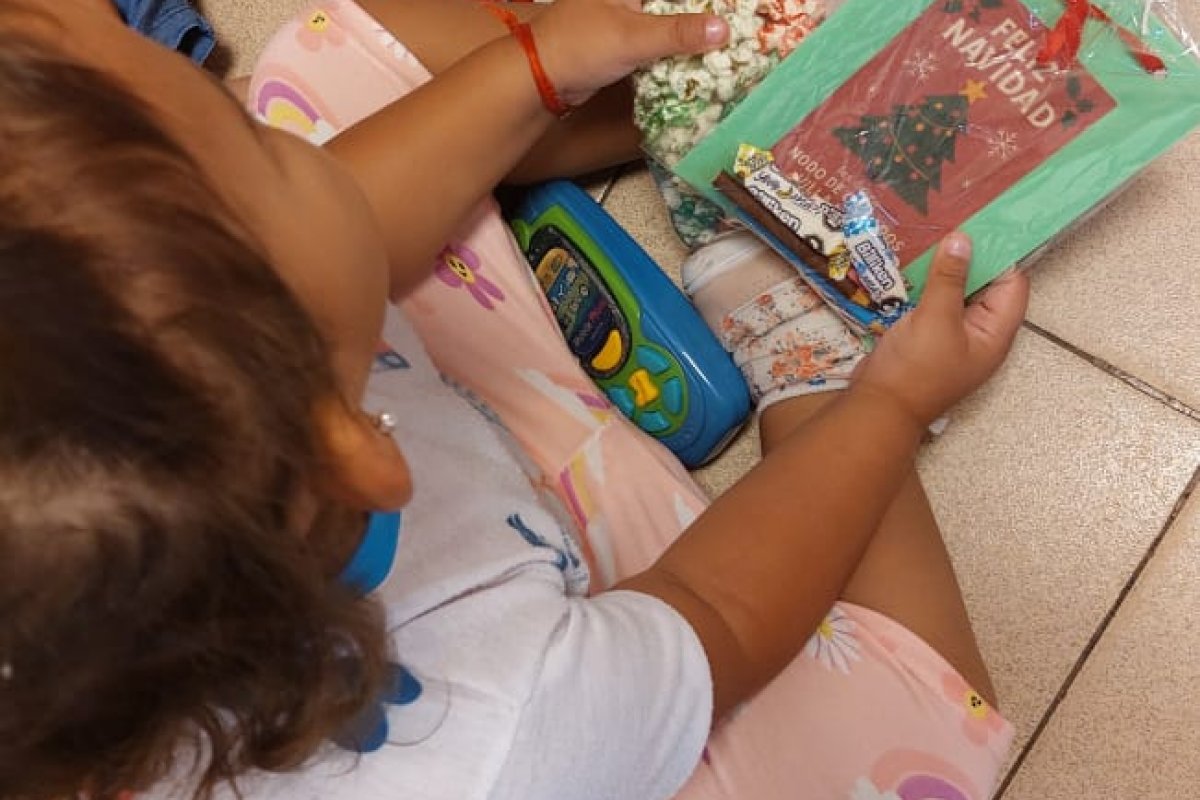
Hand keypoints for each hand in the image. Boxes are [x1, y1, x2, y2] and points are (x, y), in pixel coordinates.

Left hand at [529, 0, 728, 106]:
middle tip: (741, 21)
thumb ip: (680, 33)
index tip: (743, 6)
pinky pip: (661, 37)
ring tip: (729, 38)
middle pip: (678, 2)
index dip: (711, 1)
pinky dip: (679, 45)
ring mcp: (628, 13)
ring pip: (671, 17)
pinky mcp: (626, 37)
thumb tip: (724, 29)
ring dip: (694, 28)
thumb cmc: (580, 45)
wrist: (541, 76)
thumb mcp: (634, 37)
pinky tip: (700, 56)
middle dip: (707, 12)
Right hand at [852, 233, 1029, 427]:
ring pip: (956, 294)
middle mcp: (980, 334)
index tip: (982, 222)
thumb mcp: (935, 318)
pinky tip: (912, 266)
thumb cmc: (915, 369)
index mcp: (995, 333)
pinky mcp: (927, 338)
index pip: (1011, 283)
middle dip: (970, 257)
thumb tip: (963, 238)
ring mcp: (952, 337)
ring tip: (932, 236)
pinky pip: (934, 305)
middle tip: (954, 221)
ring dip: (945, 270)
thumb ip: (950, 277)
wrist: (878, 408)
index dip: (1000, 254)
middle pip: (985, 287)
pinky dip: (927, 286)